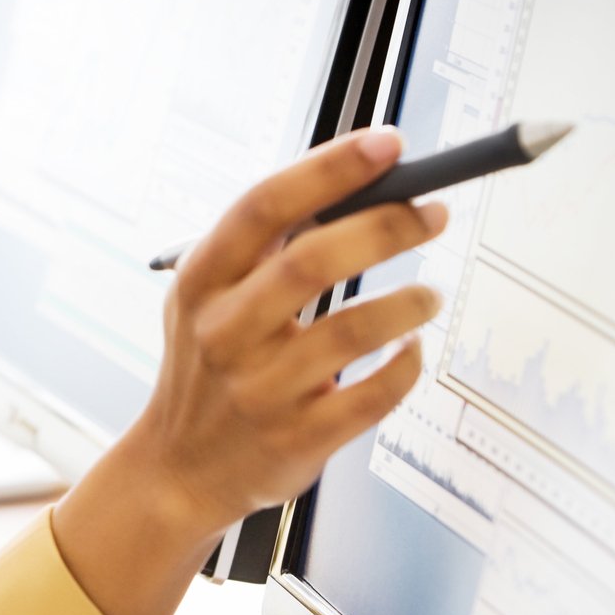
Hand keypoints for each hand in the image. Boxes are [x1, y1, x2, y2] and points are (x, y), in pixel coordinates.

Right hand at [54, 127, 446, 614]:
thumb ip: (262, 246)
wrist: (180, 470)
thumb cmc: (209, 368)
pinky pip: (375, 394)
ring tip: (429, 294)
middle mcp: (225, 332)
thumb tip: (356, 182)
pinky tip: (411, 347)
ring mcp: (261, 389)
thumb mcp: (205, 298)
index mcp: (201, 282)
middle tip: (433, 213)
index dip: (330, 168)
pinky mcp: (299, 438)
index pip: (265, 206)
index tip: (387, 144)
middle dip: (386, 227)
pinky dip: (406, 364)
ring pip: (354, 330)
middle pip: (313, 260)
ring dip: (408, 301)